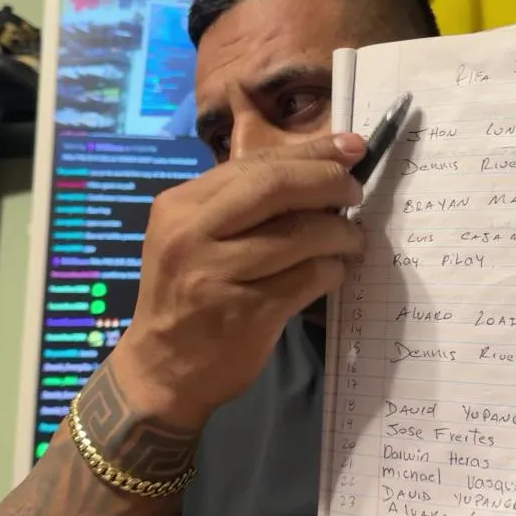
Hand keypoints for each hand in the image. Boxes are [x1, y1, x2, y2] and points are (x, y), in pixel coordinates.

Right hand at [111, 134, 367, 428]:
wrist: (160, 368)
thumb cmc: (187, 295)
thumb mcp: (196, 238)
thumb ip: (242, 204)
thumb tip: (318, 166)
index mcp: (180, 205)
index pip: (254, 164)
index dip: (310, 151)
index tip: (352, 147)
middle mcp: (192, 234)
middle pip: (276, 186)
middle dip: (327, 181)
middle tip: (355, 191)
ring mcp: (217, 275)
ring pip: (300, 234)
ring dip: (340, 232)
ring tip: (352, 239)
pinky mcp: (246, 313)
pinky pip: (307, 278)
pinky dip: (332, 270)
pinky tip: (335, 272)